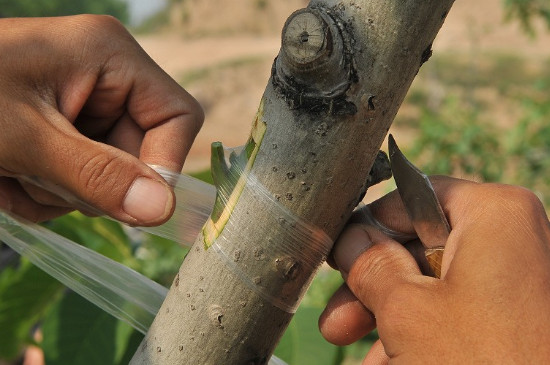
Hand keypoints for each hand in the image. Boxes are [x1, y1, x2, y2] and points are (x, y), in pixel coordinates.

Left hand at [0, 15, 202, 223]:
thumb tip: (163, 210)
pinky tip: (8, 177)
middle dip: (93, 182)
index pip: (178, 117)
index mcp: (110, 55)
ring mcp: (84, 105)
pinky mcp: (63, 130)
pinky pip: (79, 181)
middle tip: (38, 180)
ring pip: (108, 175)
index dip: (162, 164)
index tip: (128, 202)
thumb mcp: (23, 138)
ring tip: (12, 175)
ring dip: (61, 192)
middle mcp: (105, 76)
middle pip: (141, 152)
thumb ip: (96, 174)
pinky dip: (44, 193)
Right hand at [320, 176, 549, 362]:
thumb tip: (352, 239)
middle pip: (419, 250)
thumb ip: (372, 266)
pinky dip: (420, 339)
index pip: (414, 198)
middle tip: (338, 316)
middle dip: (372, 289)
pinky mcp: (517, 322)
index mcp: (495, 215)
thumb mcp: (407, 311)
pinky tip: (389, 363)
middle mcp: (512, 242)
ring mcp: (517, 284)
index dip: (369, 226)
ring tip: (359, 355)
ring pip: (433, 290)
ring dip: (388, 322)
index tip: (339, 253)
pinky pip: (457, 318)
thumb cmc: (484, 364)